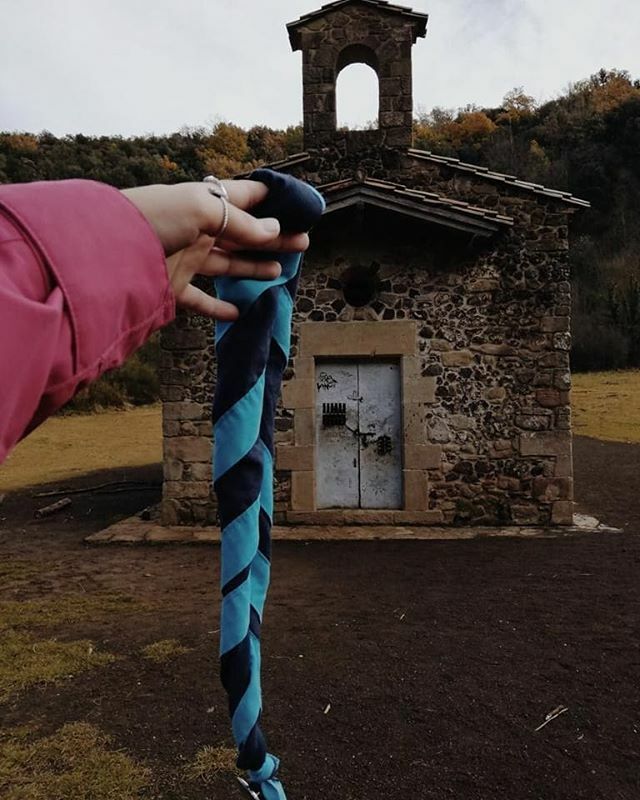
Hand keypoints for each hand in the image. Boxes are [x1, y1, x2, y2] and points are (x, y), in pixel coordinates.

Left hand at [122, 180, 309, 318]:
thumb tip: (273, 231)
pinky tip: (239, 310)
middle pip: (243, 234)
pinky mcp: (174, 288)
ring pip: (228, 264)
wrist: (105, 250)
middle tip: (303, 242)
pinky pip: (202, 299)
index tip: (299, 207)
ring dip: (255, 267)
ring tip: (280, 271)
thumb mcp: (204, 210)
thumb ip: (242, 223)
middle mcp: (197, 228)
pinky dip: (220, 307)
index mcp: (205, 202)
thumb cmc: (154, 217)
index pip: (244, 197)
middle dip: (274, 237)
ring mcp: (186, 259)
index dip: (272, 201)